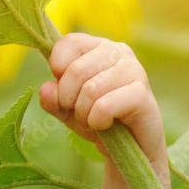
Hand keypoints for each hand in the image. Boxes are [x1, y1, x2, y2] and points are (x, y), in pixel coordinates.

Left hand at [39, 33, 167, 175]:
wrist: (131, 146)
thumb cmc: (97, 118)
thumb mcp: (66, 109)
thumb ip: (51, 98)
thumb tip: (46, 89)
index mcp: (99, 46)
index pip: (70, 42)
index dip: (57, 67)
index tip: (63, 88)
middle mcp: (119, 52)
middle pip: (76, 69)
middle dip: (67, 98)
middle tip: (77, 112)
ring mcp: (134, 71)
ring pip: (90, 89)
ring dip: (83, 113)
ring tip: (92, 120)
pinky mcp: (142, 95)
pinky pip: (104, 106)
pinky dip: (96, 121)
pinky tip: (105, 124)